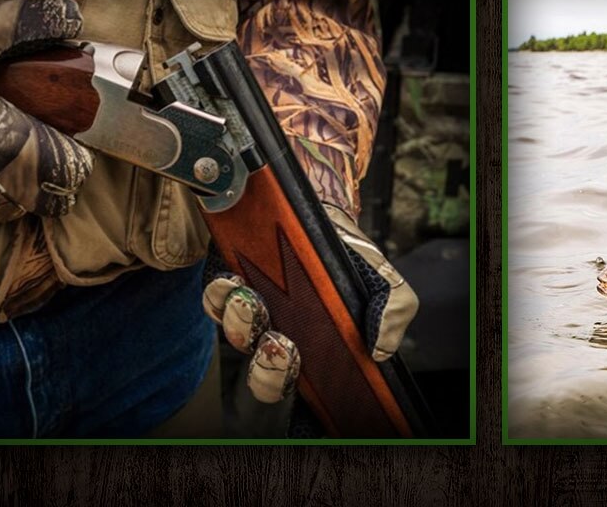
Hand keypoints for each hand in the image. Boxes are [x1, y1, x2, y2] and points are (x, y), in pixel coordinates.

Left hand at [200, 205, 418, 404]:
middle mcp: (278, 340)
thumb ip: (393, 315)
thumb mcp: (389, 286)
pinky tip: (234, 280)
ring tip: (253, 299)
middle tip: (280, 343)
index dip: (287, 386)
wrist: (330, 219)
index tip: (298, 372)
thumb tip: (379, 351)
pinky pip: (213, 300)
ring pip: (235, 335)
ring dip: (241, 322)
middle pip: (261, 375)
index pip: (294, 388)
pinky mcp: (230, 284)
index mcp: (314, 353)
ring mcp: (252, 315)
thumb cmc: (355, 262)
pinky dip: (219, 294)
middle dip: (266, 367)